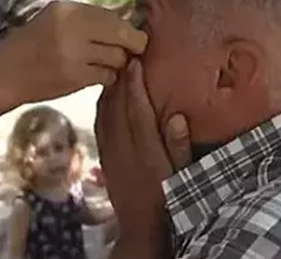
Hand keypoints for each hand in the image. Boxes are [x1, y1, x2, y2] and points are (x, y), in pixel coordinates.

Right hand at [0, 0, 147, 106]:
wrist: (4, 74)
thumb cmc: (31, 45)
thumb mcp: (54, 19)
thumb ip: (85, 18)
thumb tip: (125, 17)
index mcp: (67, 9)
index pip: (111, 14)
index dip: (126, 25)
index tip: (130, 33)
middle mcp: (72, 27)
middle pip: (122, 33)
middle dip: (134, 43)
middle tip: (135, 49)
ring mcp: (74, 53)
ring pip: (118, 57)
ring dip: (117, 62)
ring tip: (105, 62)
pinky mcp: (75, 77)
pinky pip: (107, 76)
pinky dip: (106, 76)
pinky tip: (95, 74)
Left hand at [95, 59, 190, 255]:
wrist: (141, 226)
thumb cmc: (168, 197)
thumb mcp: (181, 175)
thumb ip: (179, 146)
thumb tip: (178, 117)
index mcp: (145, 151)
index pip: (136, 110)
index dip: (134, 84)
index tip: (135, 62)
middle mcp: (124, 148)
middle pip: (116, 106)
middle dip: (118, 78)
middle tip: (123, 54)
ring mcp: (110, 152)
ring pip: (104, 112)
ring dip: (109, 88)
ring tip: (115, 67)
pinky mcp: (103, 156)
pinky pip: (99, 123)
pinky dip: (102, 104)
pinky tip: (108, 93)